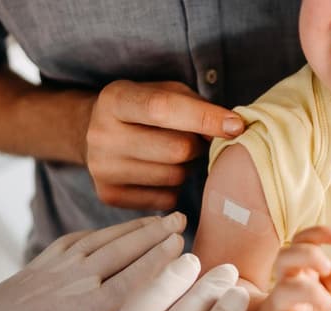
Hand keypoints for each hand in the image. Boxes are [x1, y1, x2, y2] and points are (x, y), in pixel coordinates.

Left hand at [0, 213, 186, 310]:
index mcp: (80, 309)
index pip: (133, 279)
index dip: (161, 261)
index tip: (186, 246)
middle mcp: (70, 281)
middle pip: (122, 250)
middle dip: (155, 234)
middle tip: (184, 220)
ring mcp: (53, 268)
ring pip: (103, 240)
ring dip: (134, 228)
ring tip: (162, 218)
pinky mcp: (40, 265)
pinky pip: (79, 239)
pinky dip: (103, 231)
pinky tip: (118, 229)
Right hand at [85, 80, 244, 209]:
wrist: (94, 134)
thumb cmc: (142, 110)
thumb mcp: (163, 91)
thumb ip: (196, 105)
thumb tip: (234, 130)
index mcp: (114, 99)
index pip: (163, 109)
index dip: (204, 118)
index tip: (236, 126)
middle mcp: (102, 135)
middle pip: (177, 150)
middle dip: (197, 145)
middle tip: (193, 140)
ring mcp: (103, 169)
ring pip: (175, 177)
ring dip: (186, 167)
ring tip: (171, 155)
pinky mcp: (110, 196)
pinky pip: (167, 199)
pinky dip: (173, 187)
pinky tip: (158, 172)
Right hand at [256, 226, 330, 310]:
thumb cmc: (303, 308)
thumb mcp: (325, 290)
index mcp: (296, 269)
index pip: (300, 241)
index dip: (318, 233)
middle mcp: (284, 284)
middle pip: (284, 256)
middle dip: (307, 255)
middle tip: (328, 267)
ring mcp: (279, 309)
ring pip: (284, 291)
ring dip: (309, 291)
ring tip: (328, 301)